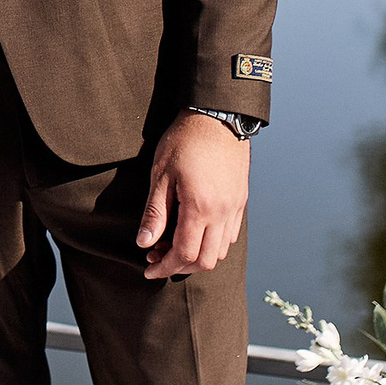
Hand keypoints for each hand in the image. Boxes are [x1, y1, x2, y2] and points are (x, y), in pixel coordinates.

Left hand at [136, 111, 248, 278]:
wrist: (216, 116)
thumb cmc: (184, 141)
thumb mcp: (161, 175)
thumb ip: (155, 213)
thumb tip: (144, 243)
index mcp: (200, 206)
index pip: (185, 253)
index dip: (165, 266)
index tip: (149, 268)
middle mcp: (222, 212)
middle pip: (206, 260)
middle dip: (180, 266)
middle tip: (158, 257)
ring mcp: (235, 208)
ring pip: (221, 251)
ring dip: (197, 256)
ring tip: (173, 244)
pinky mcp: (241, 201)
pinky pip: (230, 235)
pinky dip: (212, 243)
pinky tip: (194, 231)